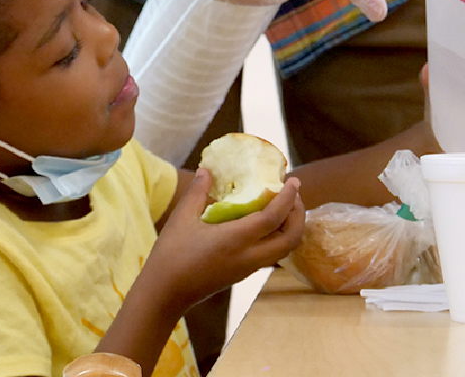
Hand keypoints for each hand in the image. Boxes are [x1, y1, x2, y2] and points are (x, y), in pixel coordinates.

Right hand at [143, 168, 304, 312]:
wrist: (165, 294)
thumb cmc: (171, 255)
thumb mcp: (182, 219)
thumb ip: (198, 193)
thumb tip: (207, 171)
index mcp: (236, 239)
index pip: (273, 217)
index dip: (288, 198)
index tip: (293, 181)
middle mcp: (249, 256)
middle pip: (290, 238)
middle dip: (298, 215)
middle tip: (292, 194)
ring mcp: (248, 268)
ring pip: (284, 249)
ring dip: (290, 228)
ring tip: (283, 207)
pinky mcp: (243, 274)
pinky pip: (271, 255)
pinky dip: (278, 237)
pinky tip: (264, 224)